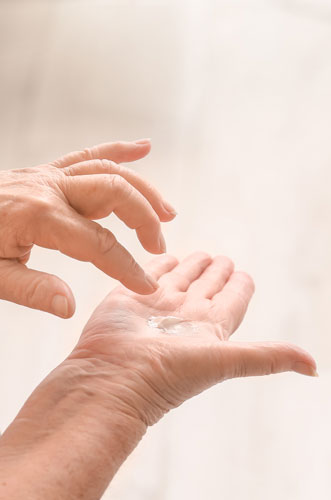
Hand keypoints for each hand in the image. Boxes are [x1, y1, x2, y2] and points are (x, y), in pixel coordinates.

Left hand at [0, 139, 175, 317]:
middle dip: (145, 219)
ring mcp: (49, 175)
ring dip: (143, 188)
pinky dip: (118, 150)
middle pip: (115, 192)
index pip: (99, 244)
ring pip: (109, 171)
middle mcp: (50, 188)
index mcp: (39, 217)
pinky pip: (88, 155)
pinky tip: (143, 147)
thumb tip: (69, 306)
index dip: (127, 267)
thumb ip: (31, 289)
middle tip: (159, 247)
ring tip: (168, 210)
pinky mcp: (46, 172)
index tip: (147, 287)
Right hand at [71, 252, 316, 425]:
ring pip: (180, 276)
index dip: (240, 284)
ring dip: (192, 264)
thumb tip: (315, 367)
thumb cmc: (169, 374)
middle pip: (207, 285)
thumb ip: (269, 356)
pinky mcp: (129, 295)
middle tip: (223, 259)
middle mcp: (185, 315)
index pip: (232, 299)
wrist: (112, 378)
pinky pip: (150, 272)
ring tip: (201, 257)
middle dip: (217, 270)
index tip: (244, 274)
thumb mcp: (227, 361)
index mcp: (210, 327)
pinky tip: (169, 257)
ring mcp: (157, 304)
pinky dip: (160, 263)